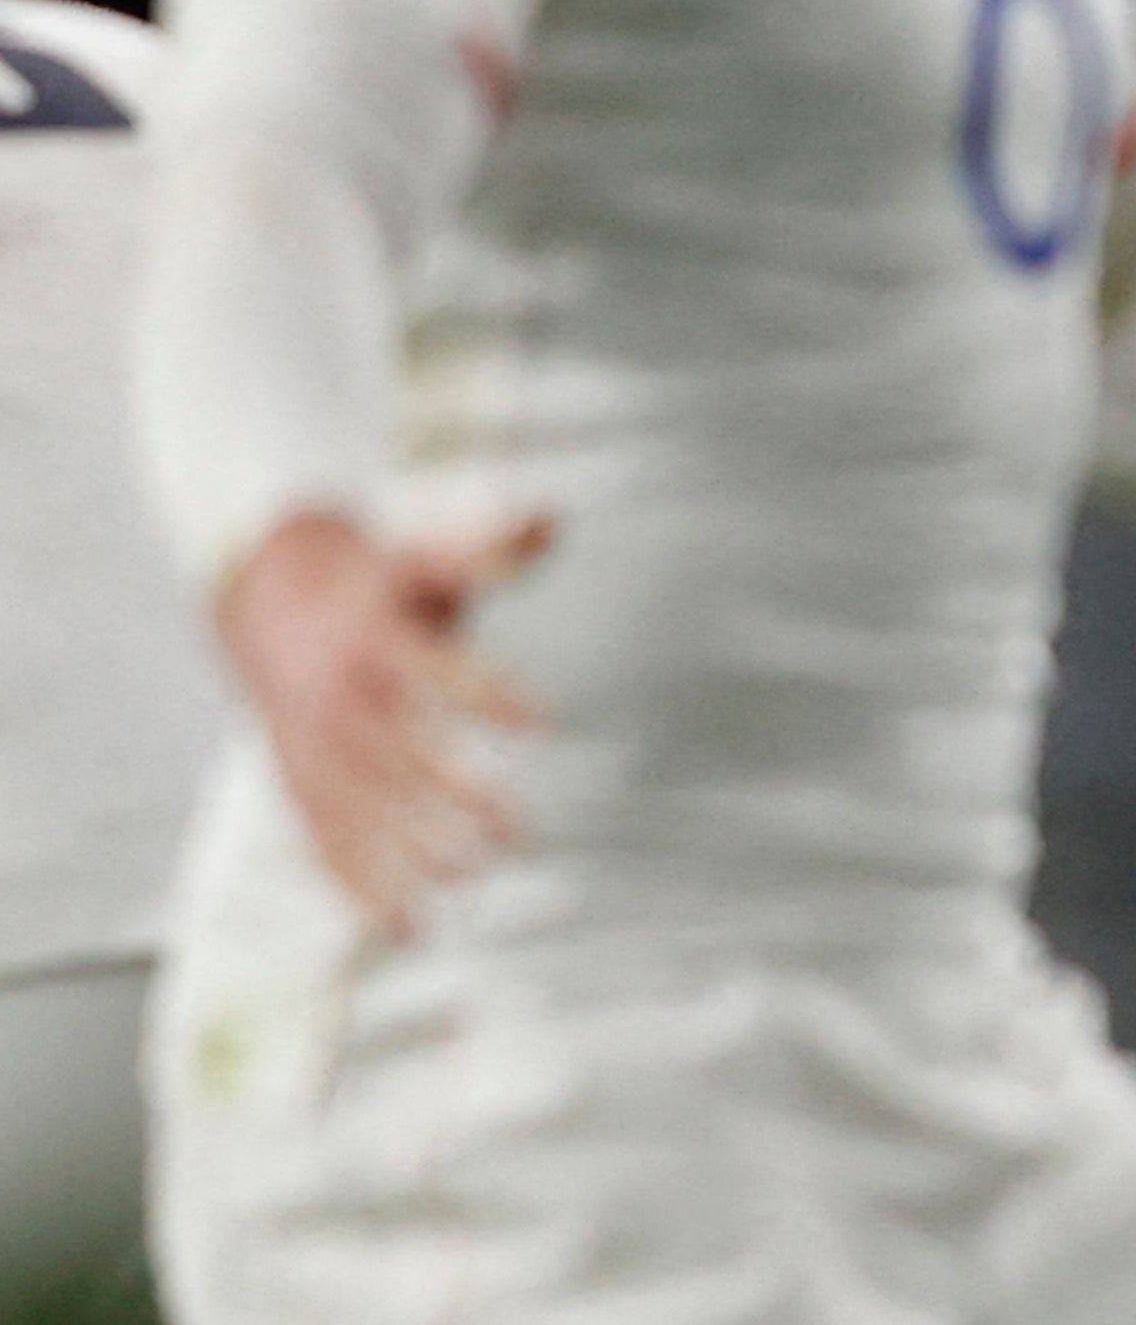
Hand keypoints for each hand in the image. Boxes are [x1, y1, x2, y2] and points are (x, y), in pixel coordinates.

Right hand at [215, 507, 552, 933]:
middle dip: (455, 795)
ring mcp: (315, 751)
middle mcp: (341, 700)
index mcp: (376, 638)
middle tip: (521, 833)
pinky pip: (327, 844)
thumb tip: (552, 516)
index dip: (487, 692)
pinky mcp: (301, 787)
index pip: (436, 669)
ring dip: (412, 854)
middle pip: (400, 756)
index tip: (546, 720)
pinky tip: (409, 931)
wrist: (271, 600)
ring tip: (473, 884)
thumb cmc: (381, 581)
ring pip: (362, 812)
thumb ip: (489, 546)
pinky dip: (362, 890)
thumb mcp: (428, 557)